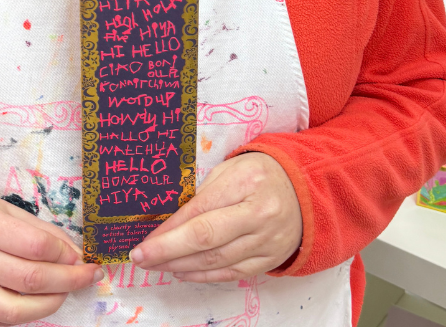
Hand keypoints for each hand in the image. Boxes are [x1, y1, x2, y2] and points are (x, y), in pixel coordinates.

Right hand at [0, 188, 102, 324]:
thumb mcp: (6, 208)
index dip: (64, 255)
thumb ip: (40, 231)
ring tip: (65, 292)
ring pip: (15, 310)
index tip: (81, 256)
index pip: (35, 247)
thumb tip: (74, 254)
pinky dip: (25, 313)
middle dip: (68, 281)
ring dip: (50, 303)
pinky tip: (38, 300)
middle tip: (88, 276)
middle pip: (30, 280)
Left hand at [129, 153, 302, 283]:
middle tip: (140, 259)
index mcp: (246, 182)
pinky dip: (203, 275)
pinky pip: (231, 273)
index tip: (144, 242)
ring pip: (216, 261)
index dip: (169, 230)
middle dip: (168, 252)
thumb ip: (204, 194)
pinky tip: (182, 271)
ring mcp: (267, 241)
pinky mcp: (270, 260)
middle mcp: (258, 214)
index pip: (200, 211)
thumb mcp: (230, 169)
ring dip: (181, 266)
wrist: (304, 190)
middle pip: (206, 240)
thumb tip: (170, 223)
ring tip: (157, 265)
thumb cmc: (259, 174)